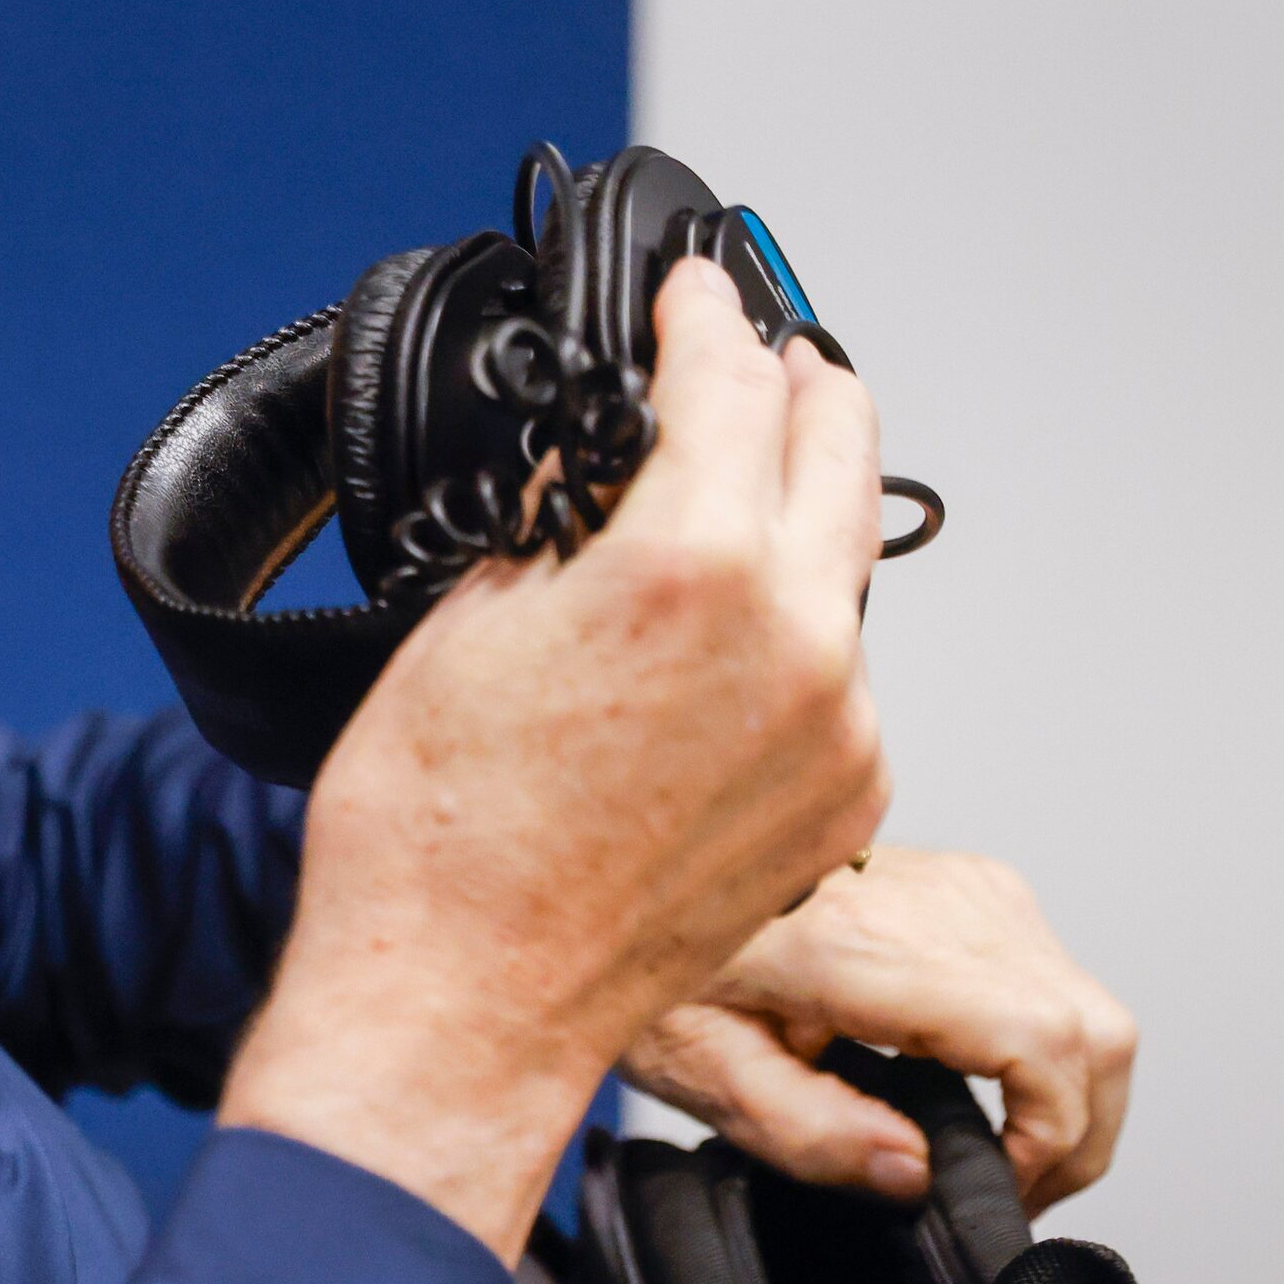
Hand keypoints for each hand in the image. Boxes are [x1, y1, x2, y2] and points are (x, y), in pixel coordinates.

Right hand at [222, 259, 892, 1260]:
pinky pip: (842, 669)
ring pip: (848, 560)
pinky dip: (794, 624)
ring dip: (797, 502)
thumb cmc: (435, 828)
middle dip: (791, 378)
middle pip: (840, 442)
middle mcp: (795, 639)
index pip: (728, 378)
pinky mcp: (848, 801)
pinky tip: (720, 632)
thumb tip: (595, 469)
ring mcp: (840, 727)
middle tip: (750, 353)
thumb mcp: (469, 618)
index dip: (700, 313)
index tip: (687, 291)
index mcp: (690, 569)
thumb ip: (562, 522)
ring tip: (729, 486)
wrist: (461, 992)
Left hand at [622, 847, 1134, 1213]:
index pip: (1039, 1036)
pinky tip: (981, 1084)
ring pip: (1092, 1011)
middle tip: (999, 1185)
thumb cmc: (667, 963)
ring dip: (1065, 1098)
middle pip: (1092, 1031)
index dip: (1049, 1137)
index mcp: (856, 942)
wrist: (653, 862)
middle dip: (1073, 1137)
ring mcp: (962, 882)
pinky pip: (1061, 982)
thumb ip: (807, 1131)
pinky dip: (1047, 1053)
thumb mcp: (701, 1066)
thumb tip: (915, 1173)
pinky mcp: (975, 883)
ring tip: (990, 1146)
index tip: (997, 1184)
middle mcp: (929, 898)